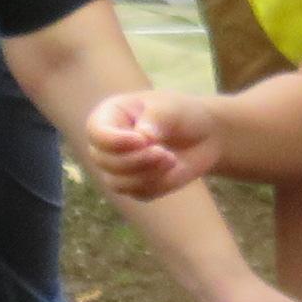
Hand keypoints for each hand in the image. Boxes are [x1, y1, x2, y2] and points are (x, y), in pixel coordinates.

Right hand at [86, 90, 221, 200]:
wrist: (204, 134)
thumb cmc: (183, 114)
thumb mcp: (172, 108)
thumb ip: (155, 119)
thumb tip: (143, 136)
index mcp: (109, 116)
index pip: (97, 133)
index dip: (115, 141)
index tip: (142, 140)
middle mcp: (107, 143)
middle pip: (103, 161)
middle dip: (135, 160)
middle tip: (165, 153)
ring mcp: (118, 166)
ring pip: (117, 183)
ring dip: (147, 175)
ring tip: (172, 159)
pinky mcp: (136, 184)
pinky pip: (139, 193)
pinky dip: (158, 185)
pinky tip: (174, 170)